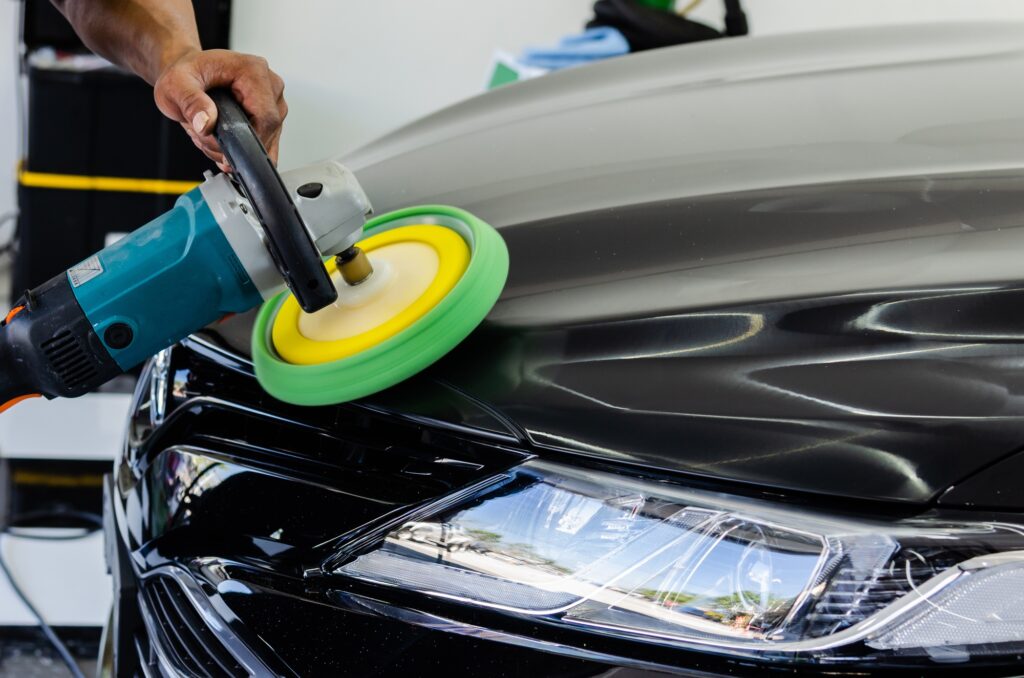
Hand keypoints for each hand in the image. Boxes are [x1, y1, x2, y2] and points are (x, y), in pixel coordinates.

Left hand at [153, 48, 287, 170]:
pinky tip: (224, 137)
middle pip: (267, 131)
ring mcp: (274, 101)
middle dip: (237, 144)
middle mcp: (270, 84)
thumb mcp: (176, 84)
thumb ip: (191, 102)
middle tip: (206, 136)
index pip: (266, 118)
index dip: (247, 141)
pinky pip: (266, 141)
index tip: (226, 152)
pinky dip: (243, 147)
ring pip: (267, 140)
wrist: (189, 72)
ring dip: (237, 146)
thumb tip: (206, 123)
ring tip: (211, 133)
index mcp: (253, 71)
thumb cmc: (187, 73)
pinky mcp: (272, 114)